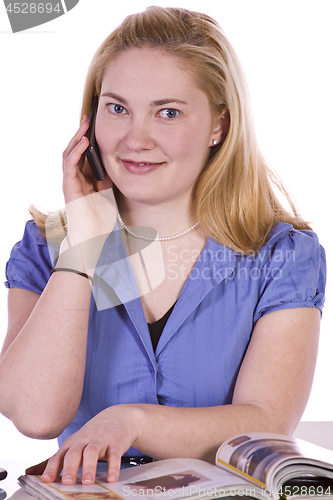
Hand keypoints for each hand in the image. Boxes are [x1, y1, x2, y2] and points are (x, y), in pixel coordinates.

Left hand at [38, 405, 142, 484]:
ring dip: (89, 467)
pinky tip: (112, 478)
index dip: (52, 468)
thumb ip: (54, 460)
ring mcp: (100, 440)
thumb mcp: (73, 444)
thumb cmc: (92, 435)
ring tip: (87, 481)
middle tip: (67, 482)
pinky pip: (114, 454)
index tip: (46, 480)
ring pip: (92, 452)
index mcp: (72, 444)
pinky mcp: (115, 442)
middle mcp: (84, 441)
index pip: (59, 456)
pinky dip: (113, 466)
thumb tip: (29, 472)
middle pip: (74, 453)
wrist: (118, 417)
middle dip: (70, 467)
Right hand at [57, 117, 116, 271]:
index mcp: (84, 178)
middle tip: (89, 117)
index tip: (97, 124)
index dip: (89, 138)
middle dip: (82, 133)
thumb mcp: (109, 192)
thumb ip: (109, 178)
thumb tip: (120, 162)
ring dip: (77, 138)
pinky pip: (69, 164)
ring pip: (69, 153)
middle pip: (75, 150)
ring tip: (86, 124)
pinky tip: (84, 142)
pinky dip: (76, 152)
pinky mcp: (69, 187)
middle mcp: (75, 178)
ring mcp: (71, 181)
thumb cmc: (101, 219)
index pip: (84, 153)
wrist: (93, 237)